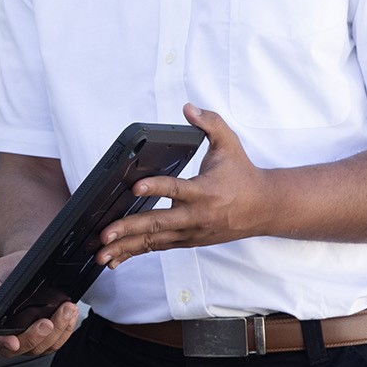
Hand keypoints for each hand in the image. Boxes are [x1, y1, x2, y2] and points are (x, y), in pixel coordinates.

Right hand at [0, 249, 78, 356]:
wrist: (24, 265)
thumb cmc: (8, 271)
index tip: (13, 341)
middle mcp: (6, 333)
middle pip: (19, 348)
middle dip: (35, 337)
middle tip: (47, 322)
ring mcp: (26, 336)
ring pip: (41, 347)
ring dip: (58, 330)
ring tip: (66, 309)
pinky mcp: (45, 336)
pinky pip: (56, 341)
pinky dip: (66, 329)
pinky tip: (70, 315)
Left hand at [97, 103, 272, 267]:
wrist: (265, 208)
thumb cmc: (243, 174)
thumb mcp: (230, 144)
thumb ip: (210, 123)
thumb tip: (188, 107)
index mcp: (204, 191)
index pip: (176, 189)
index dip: (156, 188)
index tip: (135, 188)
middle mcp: (196, 215)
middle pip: (158, 223)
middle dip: (129, 229)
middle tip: (104, 233)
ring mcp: (191, 232)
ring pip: (154, 241)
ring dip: (126, 248)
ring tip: (100, 253)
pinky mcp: (188, 241)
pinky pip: (158, 248)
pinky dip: (135, 254)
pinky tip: (114, 259)